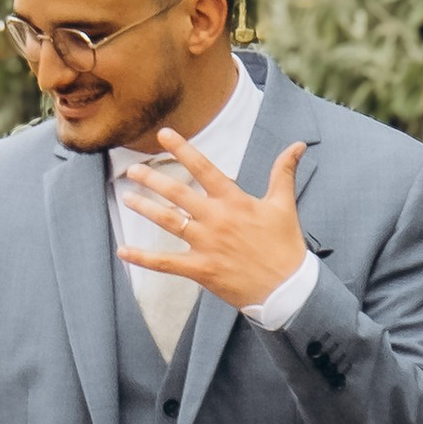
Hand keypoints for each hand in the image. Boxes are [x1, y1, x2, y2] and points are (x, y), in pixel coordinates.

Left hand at [119, 132, 309, 312]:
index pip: (204, 168)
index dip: (183, 149)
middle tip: (133, 170)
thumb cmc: (285, 246)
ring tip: (128, 198)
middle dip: (153, 180)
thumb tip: (298, 145)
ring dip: (146, 209)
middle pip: (178, 194)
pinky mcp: (201, 269)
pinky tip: (123, 251)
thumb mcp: (284, 205)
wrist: (287, 289)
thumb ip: (284, 172)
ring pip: (169, 222)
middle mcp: (216, 219)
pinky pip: (166, 263)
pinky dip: (143, 258)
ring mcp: (206, 245)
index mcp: (235, 201)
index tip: (164, 134)